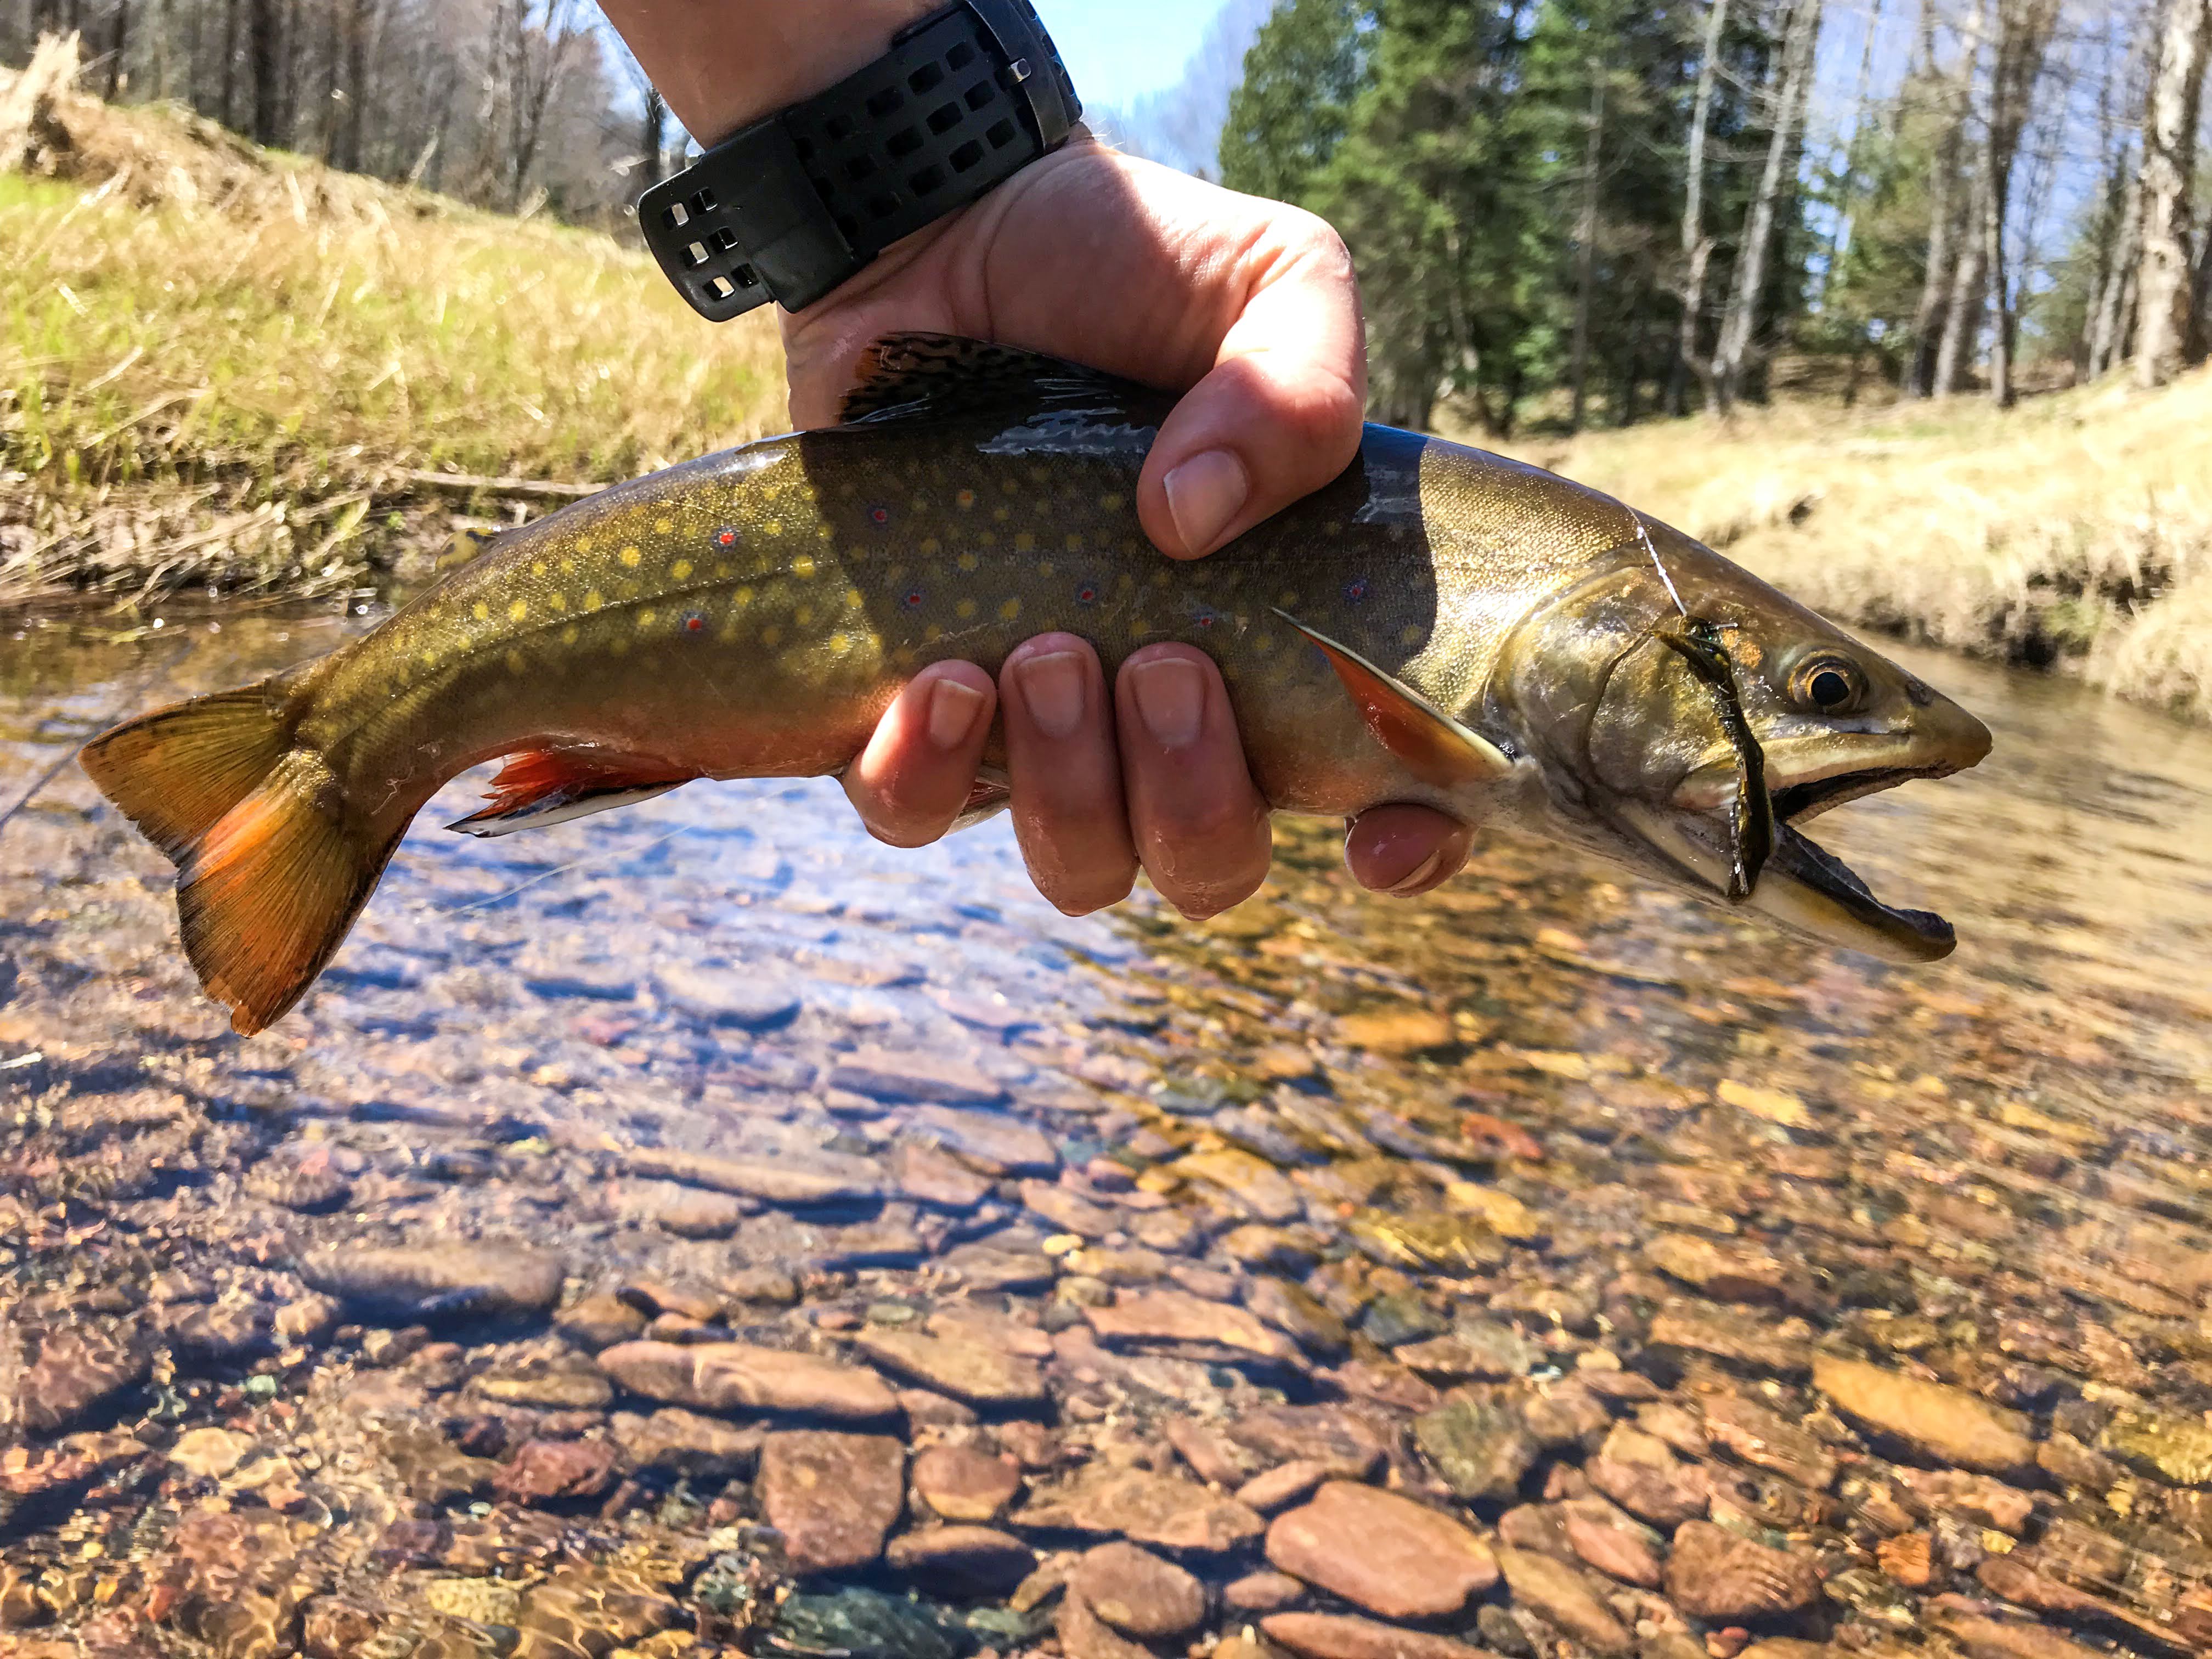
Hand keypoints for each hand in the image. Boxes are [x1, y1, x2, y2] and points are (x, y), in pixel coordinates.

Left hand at [812, 137, 1469, 914]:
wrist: (948, 232)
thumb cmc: (1135, 267)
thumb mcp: (1270, 278)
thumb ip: (1301, 384)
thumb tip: (1193, 520)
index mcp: (1292, 637)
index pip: (1383, 798)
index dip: (1402, 848)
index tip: (1377, 837)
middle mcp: (1175, 710)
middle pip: (1211, 864)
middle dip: (1195, 797)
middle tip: (1161, 662)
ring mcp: (1043, 722)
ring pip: (1081, 864)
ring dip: (1071, 790)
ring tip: (1045, 652)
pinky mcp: (911, 704)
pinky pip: (915, 814)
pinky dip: (926, 775)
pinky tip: (940, 677)